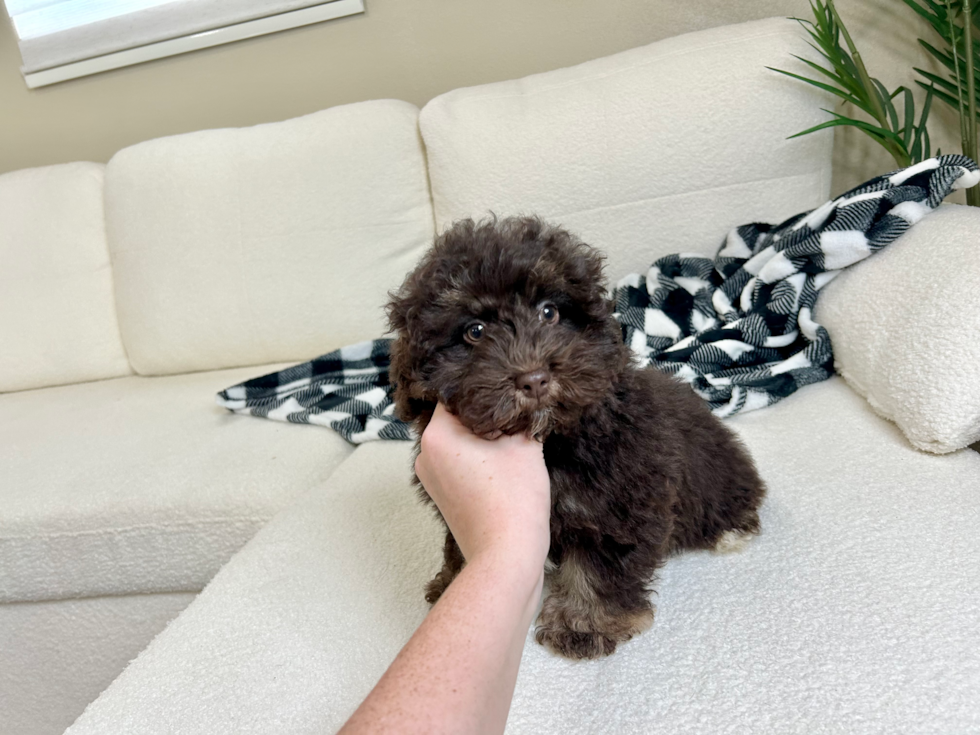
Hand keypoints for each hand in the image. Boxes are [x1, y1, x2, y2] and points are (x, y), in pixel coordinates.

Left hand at [415, 403, 550, 569]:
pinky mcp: (441, 496)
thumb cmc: (514, 499)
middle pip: (455, 419)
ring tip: (508, 444)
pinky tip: (500, 466)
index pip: (456, 394)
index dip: (485, 388)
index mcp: (437, 434)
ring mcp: (430, 478)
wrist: (506, 555)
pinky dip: (475, 461)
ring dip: (480, 439)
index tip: (506, 388)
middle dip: (484, 415)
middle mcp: (424, 454)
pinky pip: (456, 465)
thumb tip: (523, 399)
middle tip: (513, 414)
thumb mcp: (524, 443)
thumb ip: (519, 414)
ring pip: (456, 442)